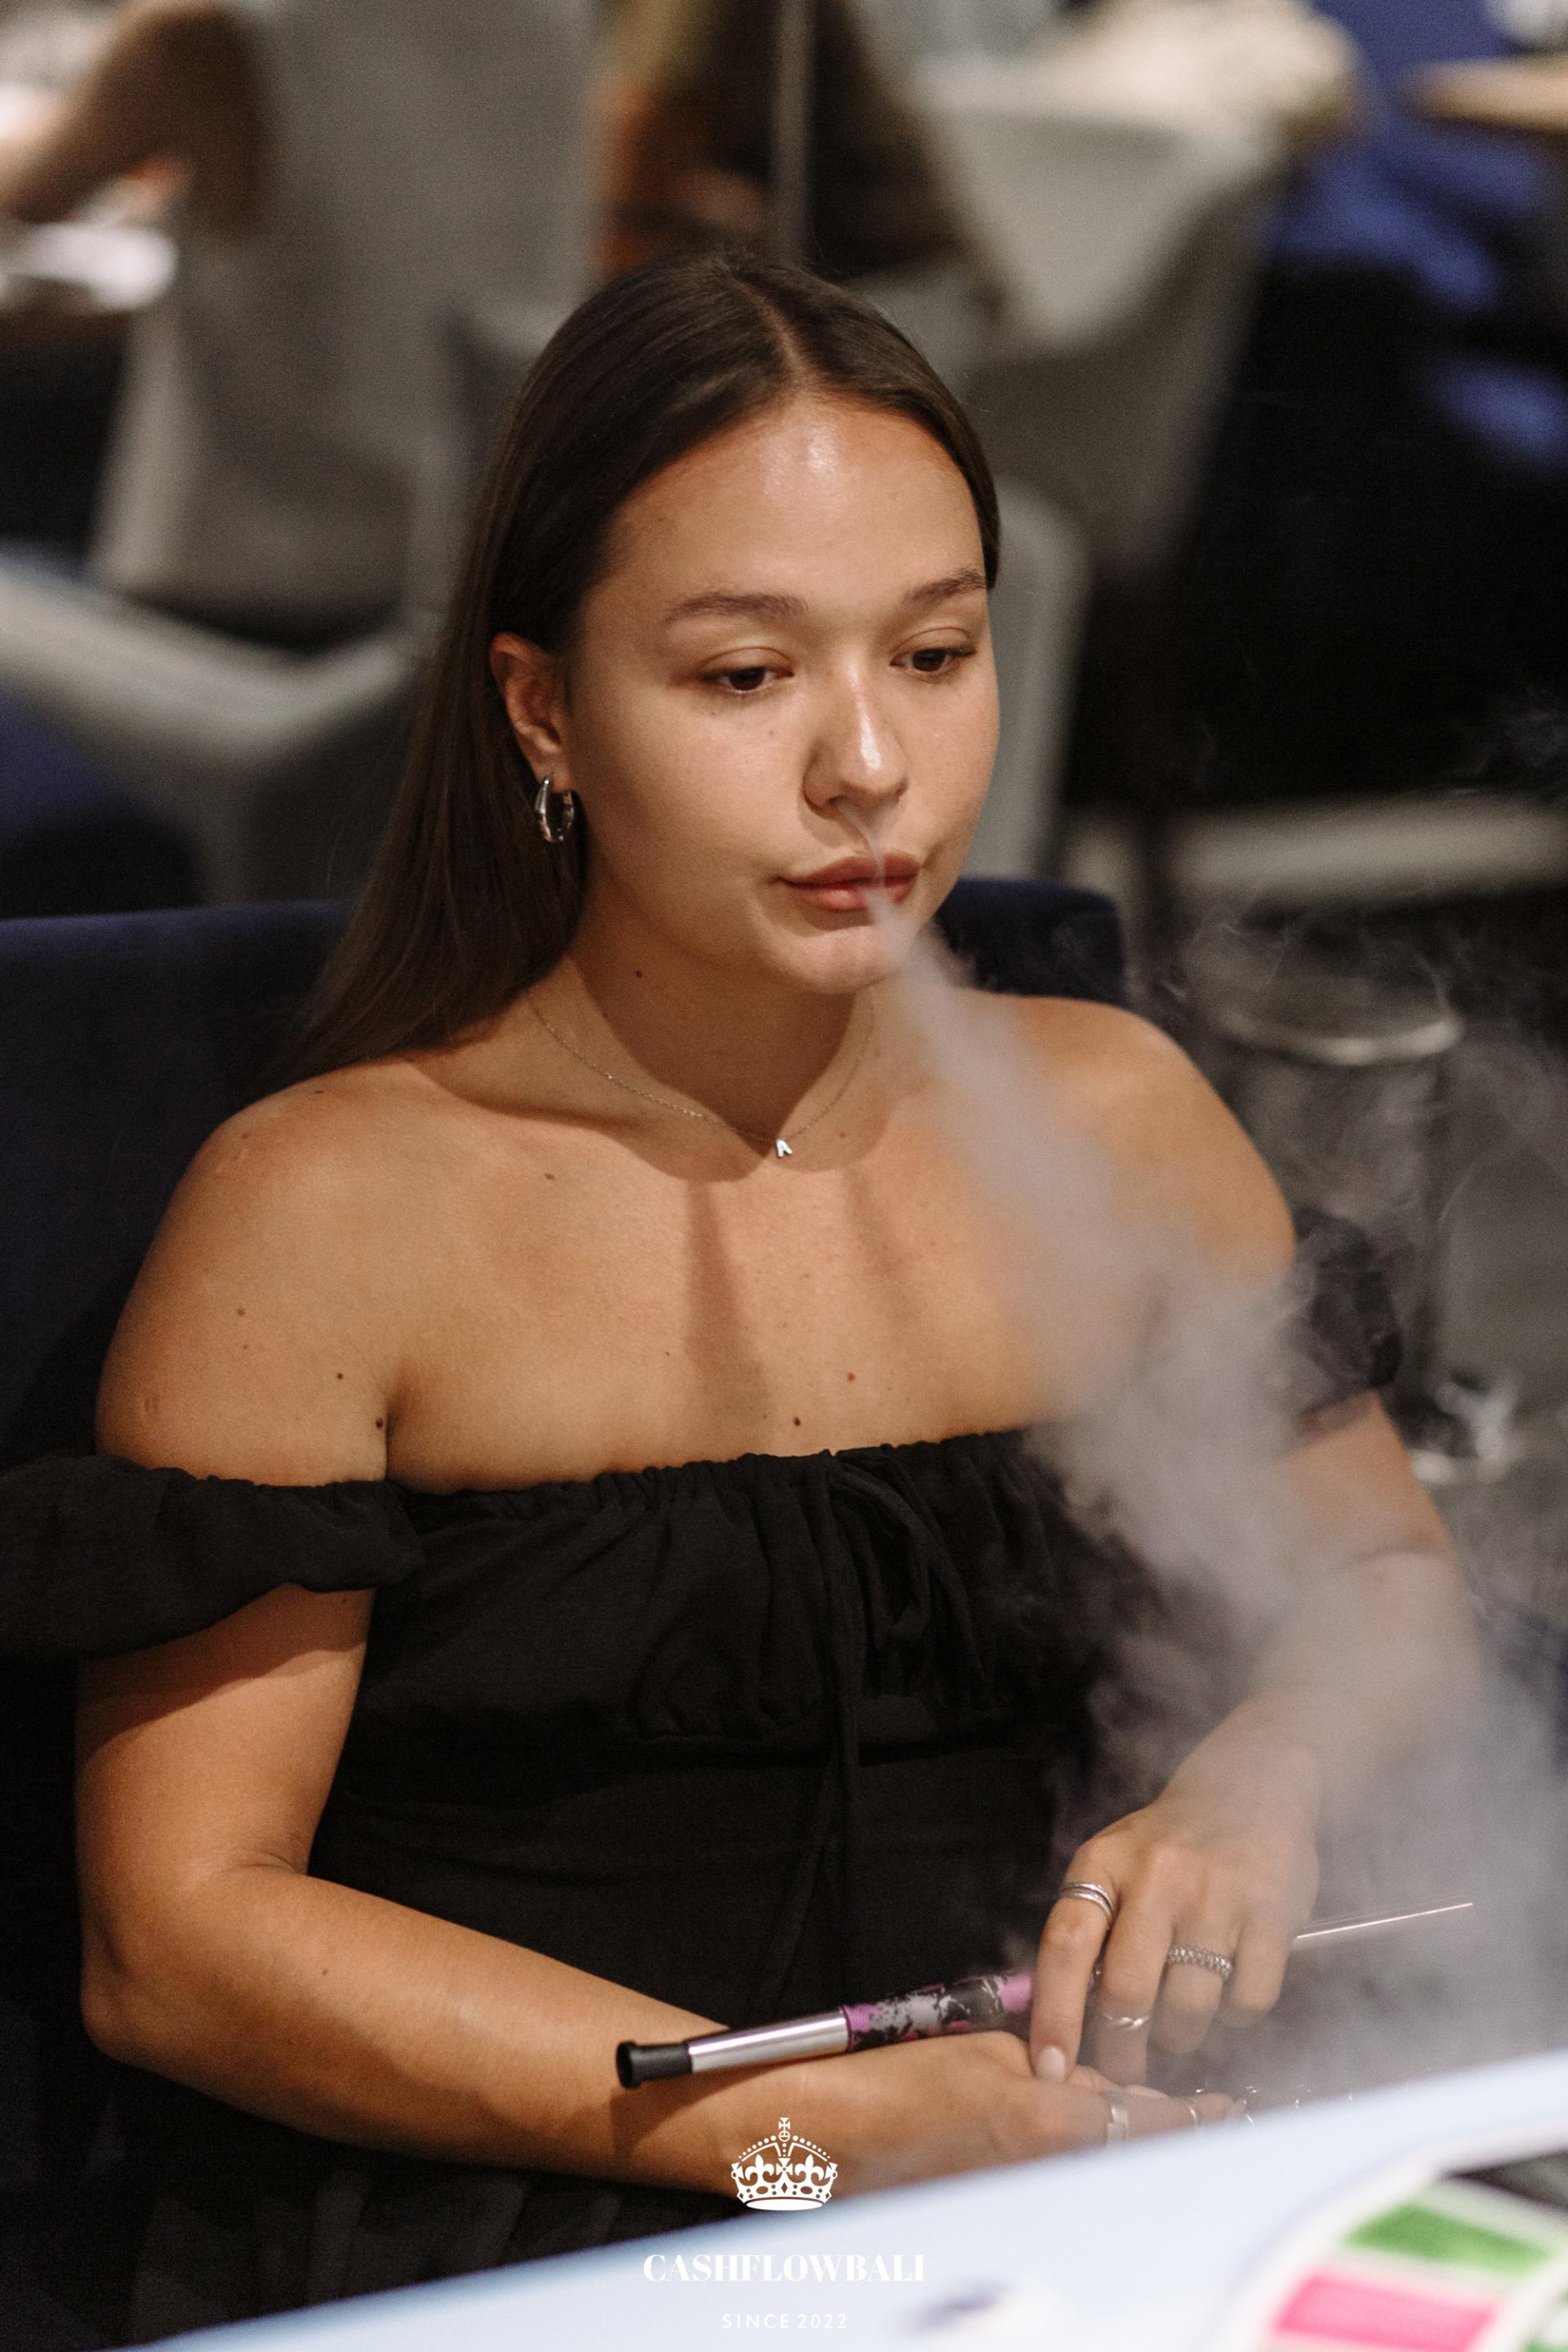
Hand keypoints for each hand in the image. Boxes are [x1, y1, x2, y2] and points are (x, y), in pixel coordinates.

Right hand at [815, 2032, 1235, 2196]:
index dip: (1198, 2114)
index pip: (1151, 2120)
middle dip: (1169, 2134)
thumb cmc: (903, 2085)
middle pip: (1136, 2158)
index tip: (1229, 2107)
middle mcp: (1050, 2174)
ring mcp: (1026, 2203)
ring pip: (1101, 2176)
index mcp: (1051, 2123)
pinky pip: (1062, 2191)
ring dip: (1126, 2152)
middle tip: (1208, 2116)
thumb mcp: (992, 2054)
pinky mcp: (1003, 2218)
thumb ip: (1061, 2068)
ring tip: (1151, 2128)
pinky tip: (1078, 2151)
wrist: (834, 2136)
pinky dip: (1082, 2170)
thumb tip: (1100, 2086)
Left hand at [1028, 1713, 1320, 2085]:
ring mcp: (1217, 1897)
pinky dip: (1236, 2018)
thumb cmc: (1171, 1842)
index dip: (1054, 2015)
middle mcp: (1157, 1877)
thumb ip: (1088, 1930)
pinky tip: (1229, 1996)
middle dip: (1121, 2049)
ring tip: (1179, 2026)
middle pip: (1126, 1992)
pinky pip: (1247, 2002)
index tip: (1049, 2069)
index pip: (1064, 1946)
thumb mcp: (1115, 1863)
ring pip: (1187, 2009)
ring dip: (1180, 2038)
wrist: (1253, 1784)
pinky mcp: (1273, 1915)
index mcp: (1105, 1864)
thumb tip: (1053, 2019)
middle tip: (1124, 2070)